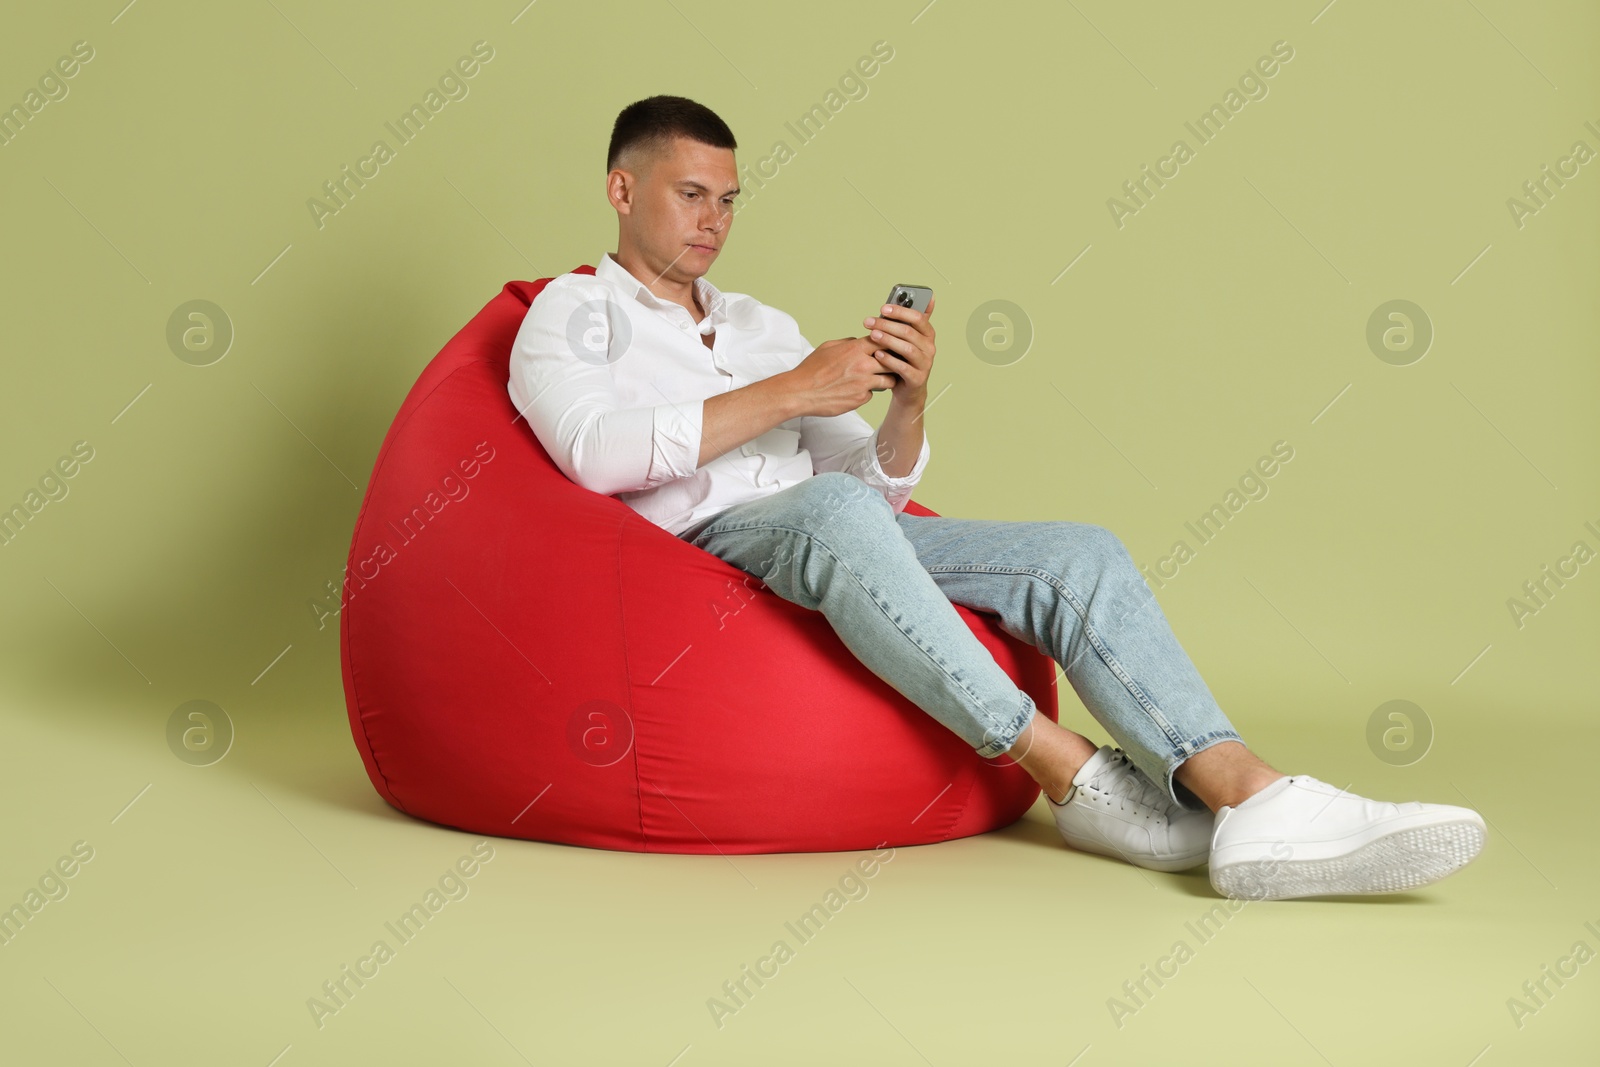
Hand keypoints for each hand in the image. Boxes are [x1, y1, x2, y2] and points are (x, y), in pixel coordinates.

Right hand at [783, 336, 899, 417]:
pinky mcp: (861, 399)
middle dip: (894, 362)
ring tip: (880, 378)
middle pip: (893, 361)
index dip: (890, 342)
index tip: (892, 345)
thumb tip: (858, 341)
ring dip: (886, 379)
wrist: (801, 392)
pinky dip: (867, 392)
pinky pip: (872, 394)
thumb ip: (847, 343)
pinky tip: (857, 390)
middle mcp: (862, 365)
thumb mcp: (828, 347)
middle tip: (893, 363)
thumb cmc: (811, 370)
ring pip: (889, 380)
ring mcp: (863, 383)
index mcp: (855, 349)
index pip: (884, 341)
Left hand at [863, 295, 934, 406]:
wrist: (907, 389)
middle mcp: (929, 348)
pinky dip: (889, 360)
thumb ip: (911, 320)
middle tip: (869, 322)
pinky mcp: (918, 379)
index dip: (900, 312)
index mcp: (928, 334)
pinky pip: (903, 368)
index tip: (882, 308)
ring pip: (907, 349)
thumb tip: (927, 297)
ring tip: (872, 335)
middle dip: (887, 325)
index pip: (918, 318)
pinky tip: (877, 354)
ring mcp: (925, 364)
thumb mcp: (908, 338)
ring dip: (888, 340)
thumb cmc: (904, 359)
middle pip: (909, 332)